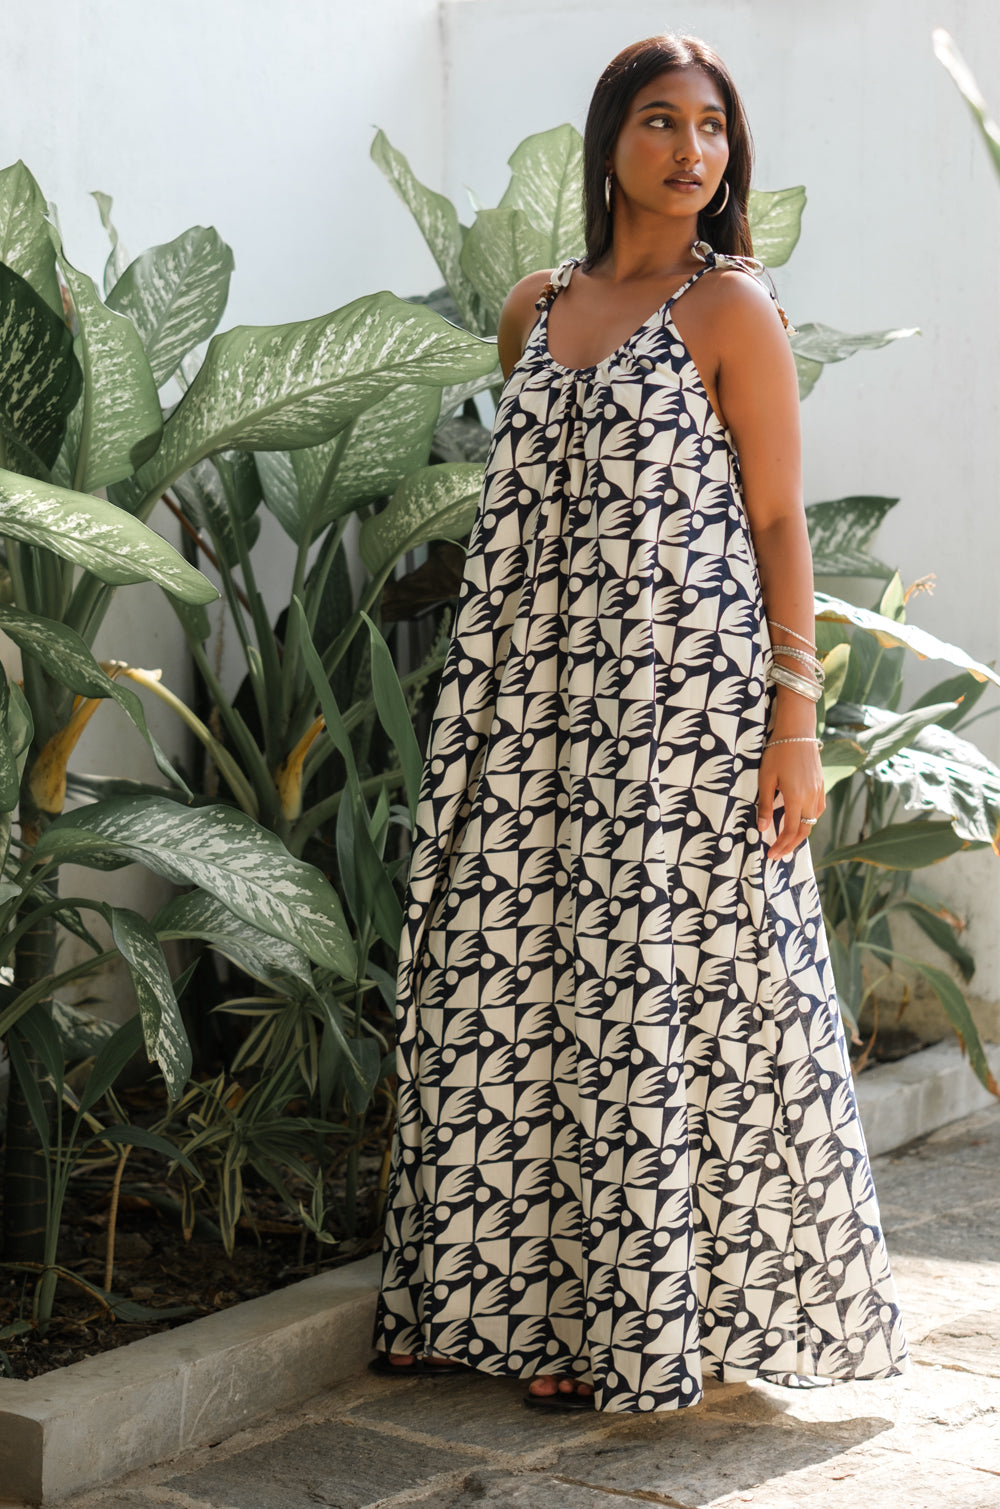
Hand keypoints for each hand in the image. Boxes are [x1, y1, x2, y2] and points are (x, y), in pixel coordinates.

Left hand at [756, 742, 824, 858]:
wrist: (798, 732)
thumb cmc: (778, 752)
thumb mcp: (766, 778)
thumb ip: (765, 804)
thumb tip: (761, 828)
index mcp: (796, 798)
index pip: (790, 830)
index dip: (781, 845)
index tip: (771, 855)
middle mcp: (810, 798)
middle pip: (804, 831)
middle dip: (790, 846)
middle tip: (778, 855)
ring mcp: (818, 791)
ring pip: (813, 822)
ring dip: (801, 835)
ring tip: (788, 843)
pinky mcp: (821, 785)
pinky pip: (818, 810)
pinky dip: (810, 821)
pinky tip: (801, 822)